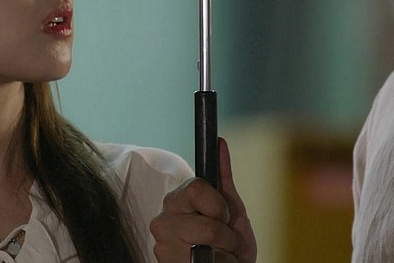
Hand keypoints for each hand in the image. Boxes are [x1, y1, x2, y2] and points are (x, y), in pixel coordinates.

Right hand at [150, 138, 256, 262]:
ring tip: (217, 253)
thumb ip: (223, 177)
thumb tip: (220, 142)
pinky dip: (220, 262)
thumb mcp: (231, 208)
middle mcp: (163, 221)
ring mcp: (163, 245)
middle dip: (221, 229)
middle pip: (201, 214)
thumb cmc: (230, 244)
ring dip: (223, 248)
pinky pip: (207, 259)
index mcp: (176, 202)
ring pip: (206, 237)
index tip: (222, 216)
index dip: (217, 205)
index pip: (195, 187)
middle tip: (221, 238)